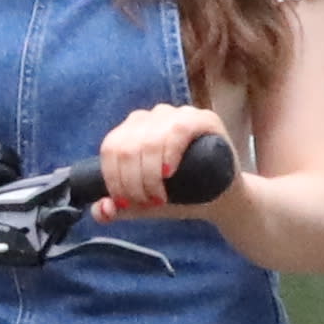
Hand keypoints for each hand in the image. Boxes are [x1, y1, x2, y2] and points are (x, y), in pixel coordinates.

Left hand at [96, 107, 225, 215]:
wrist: (222, 201)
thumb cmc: (181, 197)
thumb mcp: (144, 205)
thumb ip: (119, 208)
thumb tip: (101, 209)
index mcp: (131, 131)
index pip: (110, 148)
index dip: (112, 178)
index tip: (125, 202)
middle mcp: (152, 117)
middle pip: (127, 146)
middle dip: (133, 182)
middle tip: (148, 203)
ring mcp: (178, 114)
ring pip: (149, 140)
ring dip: (148, 175)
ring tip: (159, 196)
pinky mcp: (203, 119)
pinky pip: (177, 130)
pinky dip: (168, 154)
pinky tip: (169, 173)